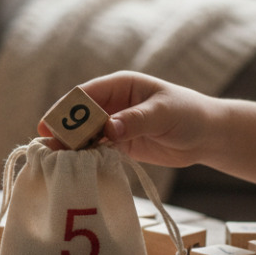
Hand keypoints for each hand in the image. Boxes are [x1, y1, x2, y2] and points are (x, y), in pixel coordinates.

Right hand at [37, 72, 215, 167]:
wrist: (207, 136)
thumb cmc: (190, 115)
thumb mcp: (164, 114)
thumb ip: (136, 120)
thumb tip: (109, 128)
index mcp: (121, 86)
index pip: (85, 96)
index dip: (65, 110)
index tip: (50, 127)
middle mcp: (113, 103)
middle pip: (80, 116)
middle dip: (63, 131)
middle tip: (47, 148)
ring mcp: (115, 124)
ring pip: (85, 135)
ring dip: (71, 147)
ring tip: (55, 162)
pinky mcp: (119, 143)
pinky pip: (96, 149)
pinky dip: (85, 158)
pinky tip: (75, 168)